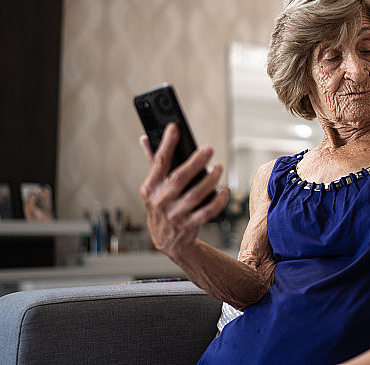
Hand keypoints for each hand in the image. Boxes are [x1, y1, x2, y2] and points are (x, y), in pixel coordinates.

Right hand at [139, 123, 227, 259]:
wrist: (166, 240)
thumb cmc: (162, 206)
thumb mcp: (153, 186)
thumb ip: (152, 162)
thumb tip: (146, 138)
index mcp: (150, 188)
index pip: (159, 163)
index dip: (167, 144)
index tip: (175, 127)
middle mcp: (161, 202)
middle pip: (179, 179)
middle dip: (195, 163)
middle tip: (209, 149)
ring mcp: (174, 215)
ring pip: (195, 195)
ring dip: (209, 180)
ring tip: (219, 168)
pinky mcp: (189, 226)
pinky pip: (206, 212)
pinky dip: (217, 202)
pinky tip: (224, 191)